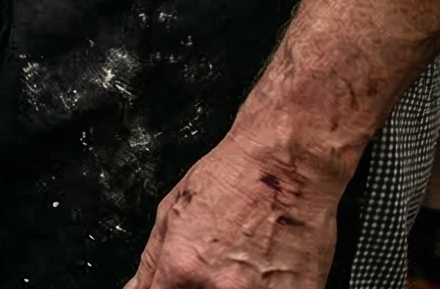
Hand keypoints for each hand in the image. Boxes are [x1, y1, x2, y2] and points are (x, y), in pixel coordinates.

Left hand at [123, 134, 346, 288]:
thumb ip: (151, 260)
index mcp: (183, 266)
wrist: (288, 163)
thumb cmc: (233, 177)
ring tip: (243, 267)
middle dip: (197, 288)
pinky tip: (266, 271)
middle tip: (215, 267)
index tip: (174, 285)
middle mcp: (221, 288)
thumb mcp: (172, 211)